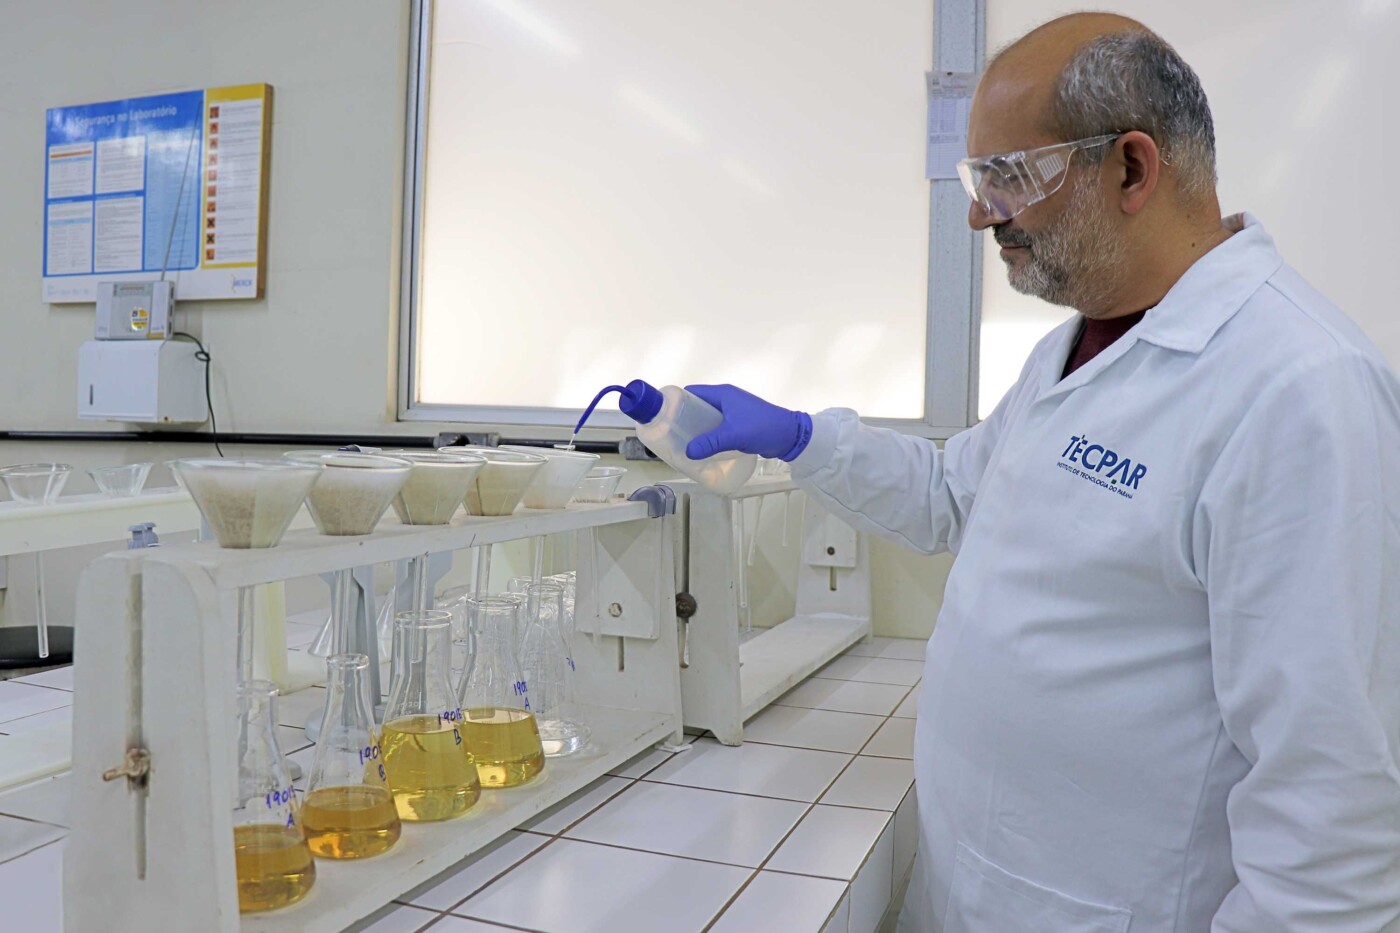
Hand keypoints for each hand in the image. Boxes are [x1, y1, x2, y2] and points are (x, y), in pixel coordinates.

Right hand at [684, 384, 811, 460]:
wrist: (790, 435)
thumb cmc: (762, 428)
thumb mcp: (734, 435)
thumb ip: (711, 443)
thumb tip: (688, 452)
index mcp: (722, 393)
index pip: (691, 392)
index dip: (676, 402)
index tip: (664, 417)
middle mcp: (725, 398)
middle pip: (696, 405)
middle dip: (683, 418)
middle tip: (672, 435)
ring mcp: (732, 410)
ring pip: (706, 417)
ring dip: (696, 428)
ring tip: (683, 443)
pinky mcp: (738, 422)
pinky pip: (716, 425)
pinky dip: (708, 433)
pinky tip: (702, 448)